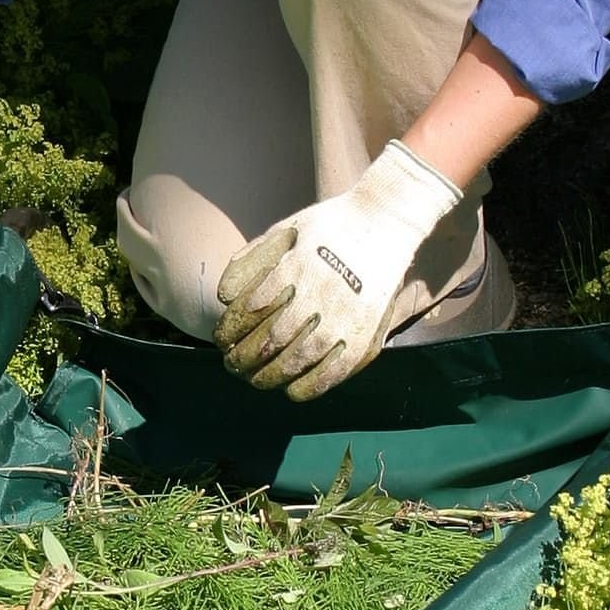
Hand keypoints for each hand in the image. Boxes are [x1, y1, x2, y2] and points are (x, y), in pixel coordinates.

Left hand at [213, 142, 461, 399]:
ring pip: (298, 358)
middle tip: (231, 365)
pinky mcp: (364, 329)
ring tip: (255, 380)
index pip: (251, 309)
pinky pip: (335, 369)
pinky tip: (293, 391)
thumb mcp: (287, 228)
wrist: (387, 217)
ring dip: (270, 376)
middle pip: (270, 340)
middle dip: (244, 359)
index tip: (221, 340)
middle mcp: (318, 292)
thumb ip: (253, 257)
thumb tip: (223, 295)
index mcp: (295, 267)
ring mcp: (343, 314)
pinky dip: (311, 385)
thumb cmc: (330, 224)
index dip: (231, 331)